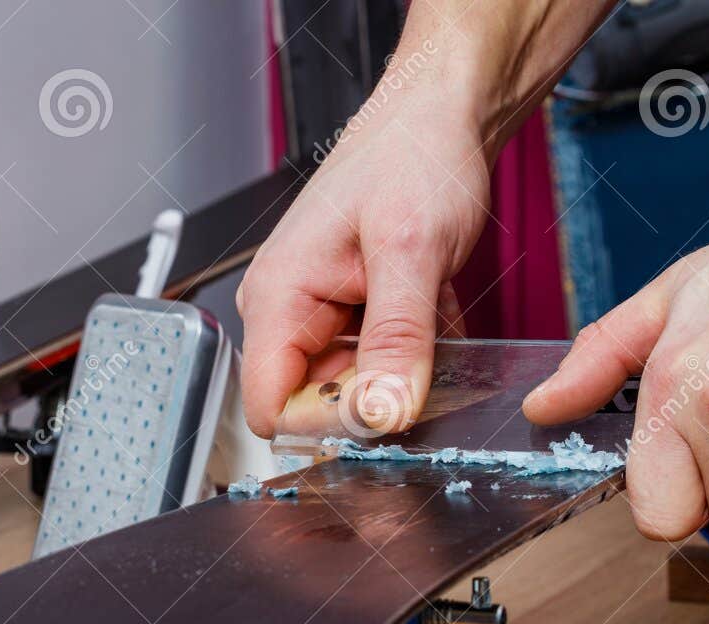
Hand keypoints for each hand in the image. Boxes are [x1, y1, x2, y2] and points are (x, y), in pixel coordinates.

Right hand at [237, 81, 489, 438]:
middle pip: (311, 405)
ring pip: (348, 391)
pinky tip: (432, 320)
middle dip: (370, 402)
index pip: (270, 409)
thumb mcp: (412, 251)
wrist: (438, 114)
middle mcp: (284, 311)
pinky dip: (409, 359)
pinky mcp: (345, 315)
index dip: (327, 425)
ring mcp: (314, 315)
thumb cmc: (414, 155)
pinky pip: (371, 368)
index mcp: (278, 297)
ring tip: (429, 327)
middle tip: (421, 363)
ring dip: (396, 377)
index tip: (385, 411)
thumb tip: (383, 416)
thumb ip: (397, 340)